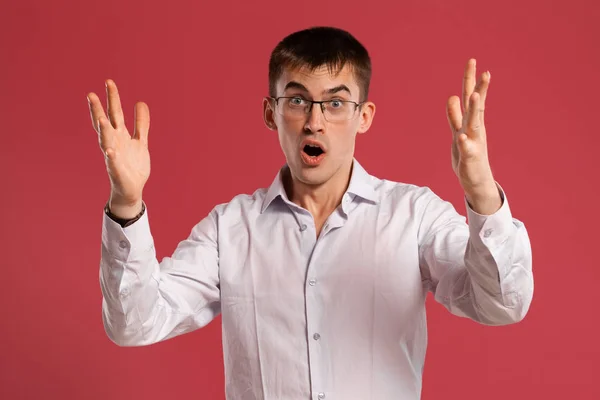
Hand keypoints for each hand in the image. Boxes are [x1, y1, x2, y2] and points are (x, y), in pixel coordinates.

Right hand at [87, 79, 149, 216]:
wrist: (132, 188)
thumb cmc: (133, 164)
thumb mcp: (140, 141)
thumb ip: (141, 124)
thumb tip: (140, 102)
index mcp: (120, 135)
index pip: (114, 113)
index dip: (112, 98)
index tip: (108, 82)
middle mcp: (114, 143)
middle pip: (106, 123)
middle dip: (98, 110)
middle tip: (91, 94)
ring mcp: (114, 156)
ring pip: (106, 141)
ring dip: (103, 131)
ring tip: (100, 119)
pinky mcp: (117, 171)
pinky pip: (113, 163)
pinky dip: (111, 157)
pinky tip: (110, 151)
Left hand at [446, 58, 494, 193]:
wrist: (476, 181)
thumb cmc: (467, 155)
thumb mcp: (458, 132)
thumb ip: (454, 115)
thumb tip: (452, 96)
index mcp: (471, 121)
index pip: (471, 97)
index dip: (471, 80)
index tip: (472, 60)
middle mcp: (475, 129)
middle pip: (476, 105)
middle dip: (479, 88)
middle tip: (485, 71)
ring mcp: (474, 142)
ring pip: (474, 123)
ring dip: (474, 109)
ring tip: (474, 95)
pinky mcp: (470, 158)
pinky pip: (467, 149)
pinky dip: (465, 143)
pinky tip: (462, 137)